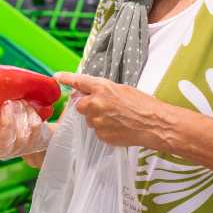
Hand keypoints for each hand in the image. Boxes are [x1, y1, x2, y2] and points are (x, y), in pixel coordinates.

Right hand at [0, 100, 52, 160]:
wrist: (32, 133)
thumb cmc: (3, 120)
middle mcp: (3, 150)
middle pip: (5, 142)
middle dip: (7, 122)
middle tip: (8, 103)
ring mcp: (21, 148)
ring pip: (22, 133)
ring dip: (20, 112)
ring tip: (17, 101)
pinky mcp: (38, 141)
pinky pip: (35, 126)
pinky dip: (31, 112)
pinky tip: (27, 104)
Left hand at [55, 72, 174, 148]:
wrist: (155, 124)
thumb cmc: (143, 104)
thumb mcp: (122, 89)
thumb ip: (103, 90)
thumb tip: (90, 92)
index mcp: (102, 88)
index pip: (79, 81)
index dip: (66, 78)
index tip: (56, 77)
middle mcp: (95, 103)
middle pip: (80, 105)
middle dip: (88, 106)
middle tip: (104, 107)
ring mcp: (97, 120)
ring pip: (89, 120)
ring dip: (98, 118)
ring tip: (117, 118)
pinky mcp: (101, 135)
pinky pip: (97, 132)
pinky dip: (105, 130)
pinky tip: (118, 127)